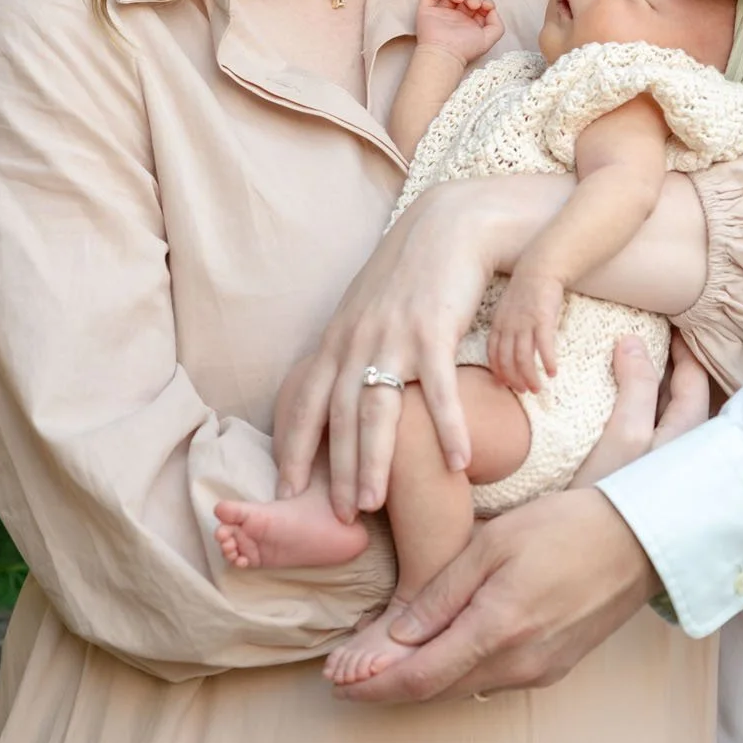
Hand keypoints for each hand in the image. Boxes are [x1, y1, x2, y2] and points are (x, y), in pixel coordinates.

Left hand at [274, 182, 494, 521]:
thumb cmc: (409, 273)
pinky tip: (456, 462)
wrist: (448, 225)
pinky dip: (447, 429)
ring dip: (373, 462)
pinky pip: (438, 391)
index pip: (305, 402)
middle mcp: (358, 341)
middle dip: (335, 471)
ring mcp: (394, 337)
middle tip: (336, 516)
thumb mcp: (366, 310)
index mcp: (338, 339)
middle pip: (340, 417)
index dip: (294, 447)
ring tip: (372, 505)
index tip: (285, 488)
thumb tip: (334, 390)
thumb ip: (349, 350)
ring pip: (377, 411)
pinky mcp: (434, 331)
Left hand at [328, 488, 657, 703]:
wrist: (642, 540)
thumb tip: (396, 637)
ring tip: (383, 663)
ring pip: (464, 687)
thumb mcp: (495, 543)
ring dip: (422, 680)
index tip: (337, 680)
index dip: (372, 685)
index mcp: (498, 629)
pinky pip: (492, 678)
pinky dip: (457, 671)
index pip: (419, 678)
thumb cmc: (568, 526)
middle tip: (348, 673)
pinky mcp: (555, 667)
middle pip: (437, 690)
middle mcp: (519, 663)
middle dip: (388, 685)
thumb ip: (443, 593)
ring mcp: (540, 671)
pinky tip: (440, 653)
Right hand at [416, 0, 502, 63]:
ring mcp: (441, 13)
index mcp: (470, 23)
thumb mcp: (488, 39)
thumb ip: (497, 25)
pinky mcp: (427, 11)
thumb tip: (492, 11)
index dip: (485, 2)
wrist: (444, 53)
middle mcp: (456, 17)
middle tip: (472, 4)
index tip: (486, 6)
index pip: (479, 6)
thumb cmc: (464, 49)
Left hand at [487, 267, 563, 392]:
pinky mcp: (542, 321)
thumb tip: (510, 344)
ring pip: (523, 359)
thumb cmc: (527, 288)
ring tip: (538, 388)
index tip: (506, 383)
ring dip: (530, 377)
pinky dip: (548, 363)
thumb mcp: (507, 307)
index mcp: (498, 324)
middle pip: (507, 361)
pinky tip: (553, 372)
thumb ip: (506, 326)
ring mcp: (524, 324)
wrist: (540, 268)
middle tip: (524, 391)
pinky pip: (544, 348)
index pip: (493, 355)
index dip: (499, 372)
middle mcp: (508, 327)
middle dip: (514, 380)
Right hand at [571, 331, 709, 485]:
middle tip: (638, 333)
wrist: (589, 540)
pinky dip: (629, 402)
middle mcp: (681, 442)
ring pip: (658, 406)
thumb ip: (638, 384)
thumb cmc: (613, 487)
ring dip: (641, 381)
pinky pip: (640, 422)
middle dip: (659, 360)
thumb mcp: (627, 431)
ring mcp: (660, 455)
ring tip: (619, 357)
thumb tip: (634, 342)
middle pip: (677, 389)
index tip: (664, 322)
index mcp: (689, 430)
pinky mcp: (638, 465)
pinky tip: (608, 394)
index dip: (680, 345)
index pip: (694, 374)